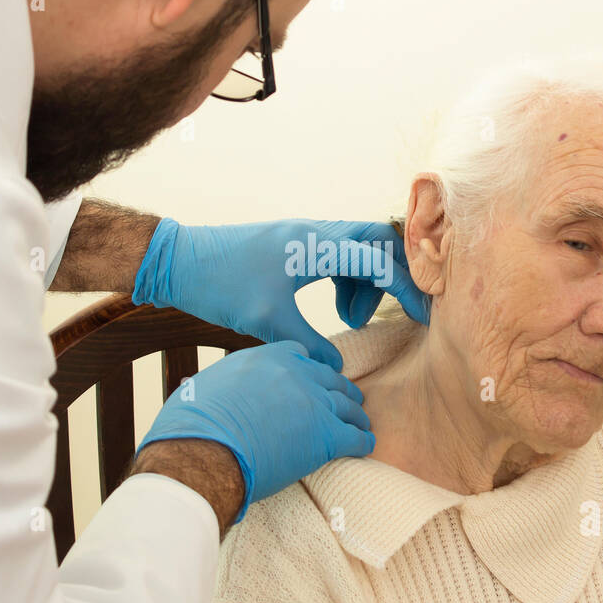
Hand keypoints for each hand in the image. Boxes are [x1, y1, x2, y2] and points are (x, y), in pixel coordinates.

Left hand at [131, 217, 429, 370]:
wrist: (181, 261)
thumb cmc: (221, 286)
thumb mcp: (268, 323)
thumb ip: (309, 346)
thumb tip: (337, 370)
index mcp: (316, 245)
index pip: (380, 259)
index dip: (407, 287)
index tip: (422, 314)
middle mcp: (317, 233)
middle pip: (379, 240)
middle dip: (396, 275)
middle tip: (399, 309)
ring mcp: (306, 235)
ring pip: (360, 249)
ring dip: (368, 283)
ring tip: (351, 321)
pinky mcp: (296, 244)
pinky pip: (340, 257)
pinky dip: (349, 282)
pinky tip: (337, 313)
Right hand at [135, 340, 374, 523]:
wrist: (204, 452)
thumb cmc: (193, 425)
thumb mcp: (203, 388)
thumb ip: (220, 385)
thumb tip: (201, 389)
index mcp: (266, 357)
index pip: (298, 354)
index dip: (306, 368)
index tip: (310, 379)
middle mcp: (296, 373)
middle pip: (329, 377)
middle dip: (338, 389)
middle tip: (346, 400)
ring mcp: (315, 402)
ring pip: (347, 404)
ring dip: (356, 414)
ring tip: (361, 421)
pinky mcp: (327, 435)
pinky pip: (355, 437)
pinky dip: (363, 441)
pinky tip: (366, 445)